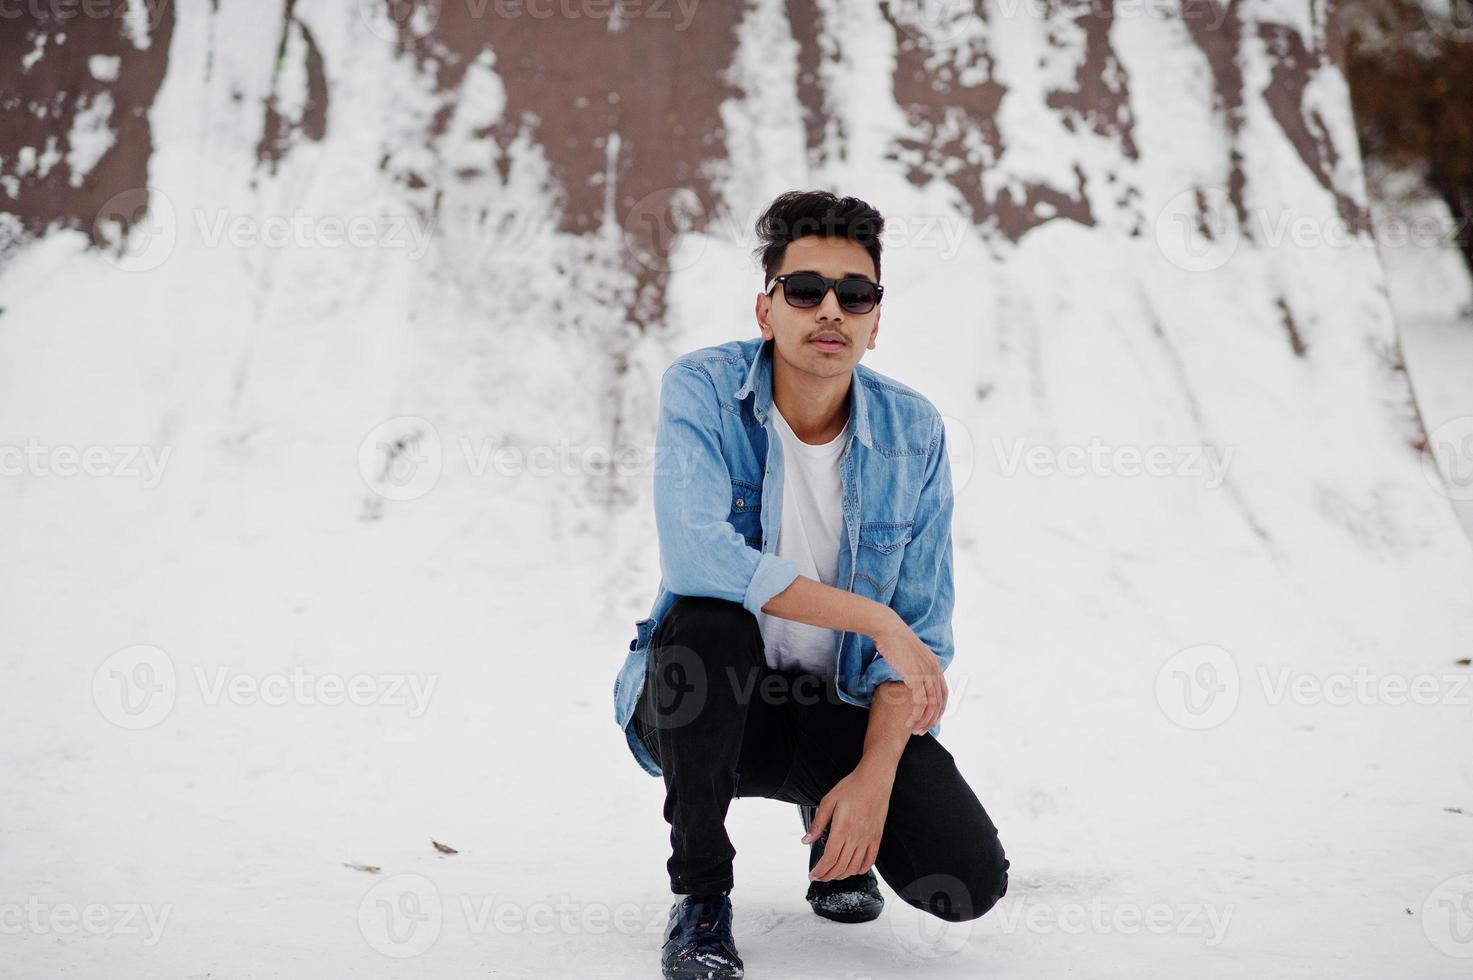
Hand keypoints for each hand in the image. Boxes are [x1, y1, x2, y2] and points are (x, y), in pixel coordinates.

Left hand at [802, 765, 893, 881]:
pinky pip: (870, 861)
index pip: (829, 859)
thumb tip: (806, 840)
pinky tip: (852, 869)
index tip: (813, 875)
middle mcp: (856, 837)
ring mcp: (868, 839)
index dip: (820, 871)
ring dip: (842, 875)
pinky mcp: (877, 838)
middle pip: (840, 866)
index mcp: (842, 829)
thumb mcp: (828, 801)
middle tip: (819, 877)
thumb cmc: (851, 788)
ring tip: (832, 874)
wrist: (874, 780)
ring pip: (854, 867)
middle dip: (827, 875)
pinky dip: (860, 870)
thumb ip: (817, 823)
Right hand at [870, 613, 947, 733]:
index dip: (939, 710)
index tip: (929, 720)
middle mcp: (934, 670)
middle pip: (940, 703)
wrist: (888, 628)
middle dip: (932, 720)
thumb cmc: (893, 640)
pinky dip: (916, 715)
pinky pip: (920, 703)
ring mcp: (927, 673)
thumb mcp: (909, 655)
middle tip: (921, 731)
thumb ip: (914, 666)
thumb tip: (909, 676)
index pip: (943, 694)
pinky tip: (908, 722)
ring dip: (923, 721)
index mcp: (935, 665)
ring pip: (931, 706)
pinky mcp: (916, 677)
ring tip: (914, 731)